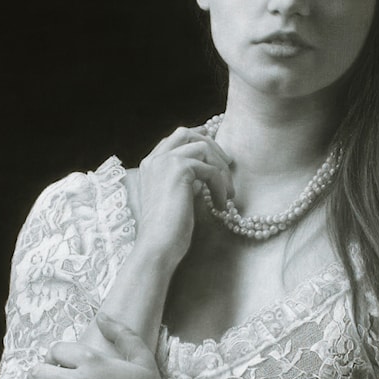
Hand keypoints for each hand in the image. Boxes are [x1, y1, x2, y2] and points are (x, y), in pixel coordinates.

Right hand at [135, 124, 233, 266]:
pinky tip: (221, 203)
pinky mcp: (179, 169)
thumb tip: (206, 172)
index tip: (217, 152)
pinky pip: (210, 168)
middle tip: (228, 165)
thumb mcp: (177, 197)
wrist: (158, 245)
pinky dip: (221, 184)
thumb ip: (187, 180)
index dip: (198, 140)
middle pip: (187, 133)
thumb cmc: (168, 230)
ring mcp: (165, 162)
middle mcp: (154, 159)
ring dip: (220, 168)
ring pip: (202, 146)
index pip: (175, 139)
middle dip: (211, 146)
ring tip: (227, 192)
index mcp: (150, 164)